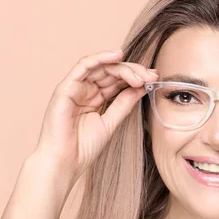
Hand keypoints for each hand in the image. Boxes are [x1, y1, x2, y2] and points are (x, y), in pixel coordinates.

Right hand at [32, 49, 157, 183]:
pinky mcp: (65, 88)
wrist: (65, 162)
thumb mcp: (111, 122)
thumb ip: (124, 103)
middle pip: (111, 71)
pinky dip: (100, 58)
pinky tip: (117, 55)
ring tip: (140, 74)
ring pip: (101, 67)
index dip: (136, 77)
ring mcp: (74, 88)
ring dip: (122, 67)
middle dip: (133, 71)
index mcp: (95, 99)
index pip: (117, 81)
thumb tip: (142, 87)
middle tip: (151, 76)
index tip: (154, 79)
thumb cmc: (83, 148)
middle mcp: (84, 91)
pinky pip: (83, 66)